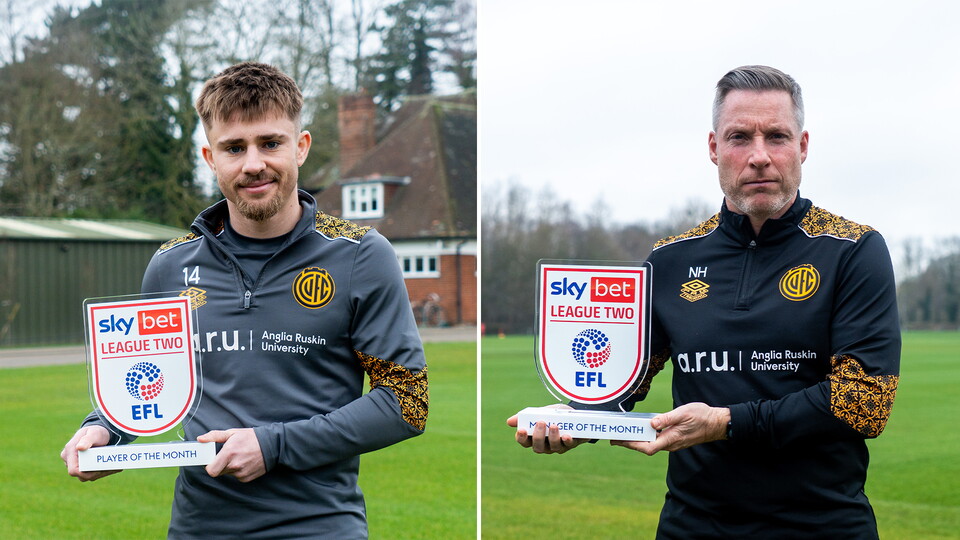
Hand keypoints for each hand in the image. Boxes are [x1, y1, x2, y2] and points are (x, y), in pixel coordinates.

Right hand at [61, 425, 120, 481]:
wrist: (99, 434)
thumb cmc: (95, 432)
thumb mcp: (93, 433)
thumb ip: (87, 439)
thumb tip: (79, 447)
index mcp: (69, 452)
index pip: (73, 470)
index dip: (86, 473)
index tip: (101, 469)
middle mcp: (69, 460)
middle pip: (82, 475)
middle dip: (98, 473)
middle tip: (113, 467)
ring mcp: (76, 465)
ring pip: (88, 476)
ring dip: (102, 473)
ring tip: (115, 467)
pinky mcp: (83, 468)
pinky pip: (92, 474)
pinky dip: (103, 472)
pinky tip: (114, 467)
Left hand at [199, 428, 265, 482]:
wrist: (272, 445)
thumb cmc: (251, 437)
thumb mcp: (232, 433)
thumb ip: (214, 436)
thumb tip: (200, 439)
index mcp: (229, 453)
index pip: (211, 470)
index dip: (209, 466)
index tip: (211, 461)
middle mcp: (234, 465)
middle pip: (218, 471)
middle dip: (219, 465)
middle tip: (226, 456)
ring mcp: (241, 473)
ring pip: (228, 473)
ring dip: (229, 467)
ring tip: (239, 456)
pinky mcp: (247, 478)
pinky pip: (236, 476)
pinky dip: (238, 470)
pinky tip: (245, 462)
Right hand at [506, 404, 585, 453]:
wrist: (571, 413)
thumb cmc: (551, 415)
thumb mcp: (539, 413)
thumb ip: (525, 417)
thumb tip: (509, 422)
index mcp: (534, 438)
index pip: (524, 442)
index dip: (521, 438)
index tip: (521, 430)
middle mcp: (545, 446)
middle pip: (538, 448)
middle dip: (538, 436)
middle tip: (541, 423)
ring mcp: (557, 446)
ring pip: (553, 448)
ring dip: (553, 437)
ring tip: (554, 426)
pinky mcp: (570, 444)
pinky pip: (567, 445)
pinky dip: (566, 441)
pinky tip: (566, 436)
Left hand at [611, 402, 729, 454]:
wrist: (717, 423)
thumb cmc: (701, 417)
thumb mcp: (683, 413)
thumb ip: (667, 418)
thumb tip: (652, 423)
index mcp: (671, 439)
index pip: (647, 447)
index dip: (632, 445)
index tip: (619, 441)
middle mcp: (670, 444)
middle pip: (646, 447)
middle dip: (629, 443)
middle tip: (614, 438)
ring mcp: (673, 442)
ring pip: (651, 444)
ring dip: (637, 440)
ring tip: (623, 434)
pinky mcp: (674, 438)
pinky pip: (657, 440)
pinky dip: (646, 436)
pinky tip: (641, 430)